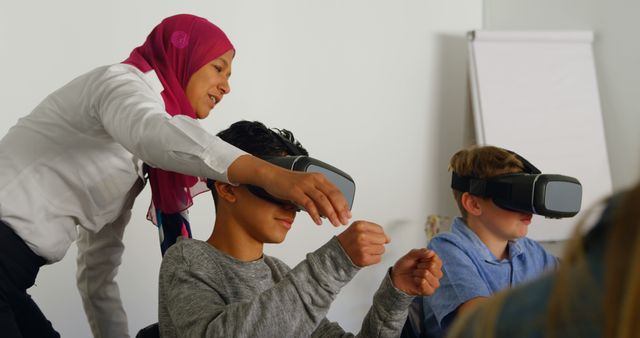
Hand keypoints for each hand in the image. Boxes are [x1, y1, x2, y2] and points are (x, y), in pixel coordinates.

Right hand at [228, 155, 350, 226]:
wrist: (271, 176)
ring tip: (334, 223)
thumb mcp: (306, 187)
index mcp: (319, 178)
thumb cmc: (288, 182)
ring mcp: (305, 185)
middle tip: (344, 221)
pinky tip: (319, 221)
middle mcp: (314, 180)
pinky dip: (315, 214)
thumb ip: (317, 196)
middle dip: (340, 210)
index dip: (344, 204)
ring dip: (331, 213)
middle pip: (333, 196)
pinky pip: (308, 204)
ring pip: (323, 200)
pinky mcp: (295, 191)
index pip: (337, 192)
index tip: (348, 215)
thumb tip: (328, 210)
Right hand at [337, 221, 389, 266]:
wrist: (336, 254)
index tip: (370, 237)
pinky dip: (373, 259)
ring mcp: (363, 248)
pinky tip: (365, 256)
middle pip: (383, 239)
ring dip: (375, 251)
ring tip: (365, 250)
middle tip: (368, 244)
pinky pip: (378, 258)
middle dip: (377, 243)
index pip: (380, 230)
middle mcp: (362, 236)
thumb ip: (373, 229)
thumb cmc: (348, 241)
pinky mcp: (365, 259)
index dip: (377, 234)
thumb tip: (387, 238)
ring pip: (382, 249)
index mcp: (360, 226)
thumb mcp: (357, 228)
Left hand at [390, 249, 441, 295]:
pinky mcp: (429, 291)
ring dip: (419, 273)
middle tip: (416, 267)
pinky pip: (428, 286)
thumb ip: (420, 252)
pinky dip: (419, 281)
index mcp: (434, 263)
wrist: (396, 277)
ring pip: (430, 276)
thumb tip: (431, 252)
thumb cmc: (404, 266)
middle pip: (433, 266)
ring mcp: (433, 282)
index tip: (419, 260)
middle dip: (421, 265)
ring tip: (415, 274)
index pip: (436, 259)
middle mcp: (436, 273)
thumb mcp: (410, 256)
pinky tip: (415, 280)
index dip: (424, 258)